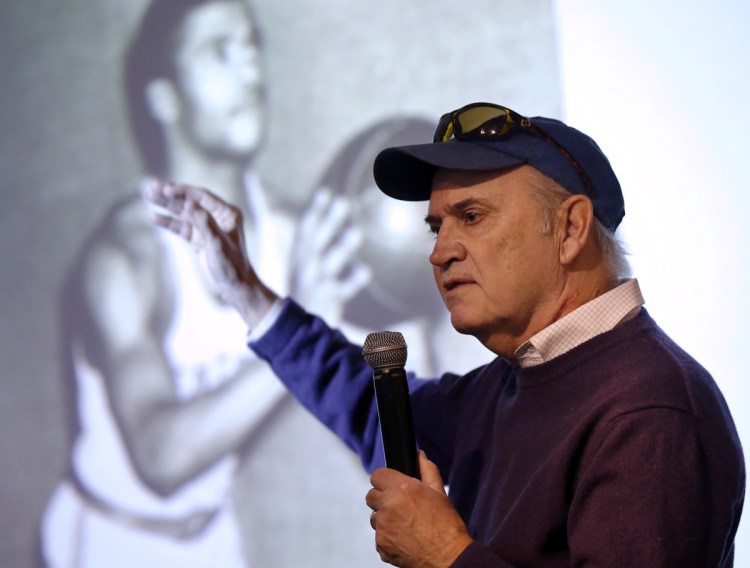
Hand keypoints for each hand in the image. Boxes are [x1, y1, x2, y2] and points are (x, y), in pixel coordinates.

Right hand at [143, 178, 277, 328]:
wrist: (234, 287)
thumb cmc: (231, 266)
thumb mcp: (217, 243)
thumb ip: (203, 223)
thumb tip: (189, 204)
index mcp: (227, 213)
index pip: (202, 196)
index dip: (183, 191)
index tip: (166, 189)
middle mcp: (218, 217)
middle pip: (191, 201)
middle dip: (171, 195)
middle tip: (151, 187)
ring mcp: (208, 228)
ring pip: (184, 213)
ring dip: (167, 206)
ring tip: (149, 196)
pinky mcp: (200, 239)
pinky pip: (182, 227)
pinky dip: (169, 222)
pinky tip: (155, 216)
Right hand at [292, 187, 370, 324]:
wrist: (294, 326)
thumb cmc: (305, 284)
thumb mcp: (304, 257)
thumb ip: (315, 230)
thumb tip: (326, 196)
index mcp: (300, 251)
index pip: (306, 227)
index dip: (316, 209)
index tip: (327, 192)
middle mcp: (306, 264)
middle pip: (319, 239)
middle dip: (330, 220)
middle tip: (344, 201)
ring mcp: (317, 282)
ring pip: (330, 262)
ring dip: (343, 247)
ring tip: (357, 231)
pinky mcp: (329, 299)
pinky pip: (342, 288)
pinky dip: (353, 281)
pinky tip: (366, 271)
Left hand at [365, 451, 472, 566]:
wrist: (449, 558)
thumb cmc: (447, 526)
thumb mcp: (439, 493)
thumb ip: (427, 470)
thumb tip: (419, 455)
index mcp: (403, 488)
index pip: (377, 475)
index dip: (384, 480)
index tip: (391, 486)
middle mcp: (389, 505)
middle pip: (371, 496)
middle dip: (382, 500)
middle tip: (399, 507)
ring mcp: (383, 526)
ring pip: (374, 518)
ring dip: (384, 520)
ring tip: (405, 526)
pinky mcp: (381, 545)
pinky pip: (379, 537)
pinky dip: (388, 538)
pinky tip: (405, 540)